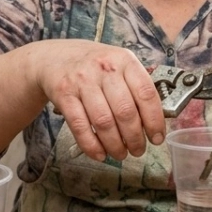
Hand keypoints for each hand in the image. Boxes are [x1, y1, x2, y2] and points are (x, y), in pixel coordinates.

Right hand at [31, 40, 165, 160]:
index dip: (154, 120)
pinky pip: (80, 126)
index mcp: (125, 60)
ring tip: (121, 154)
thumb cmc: (95, 66)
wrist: (55, 57)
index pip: (146, 93)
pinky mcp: (64, 94)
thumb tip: (154, 123)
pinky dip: (92, 145)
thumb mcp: (119, 65)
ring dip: (115, 145)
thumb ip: (136, 88)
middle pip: (125, 111)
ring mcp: (82, 81)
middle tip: (138, 150)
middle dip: (135, 138)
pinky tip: (100, 154)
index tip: (157, 138)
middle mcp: (104, 68)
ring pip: (104, 121)